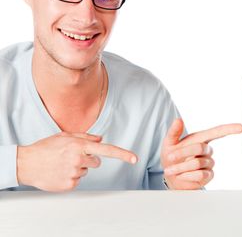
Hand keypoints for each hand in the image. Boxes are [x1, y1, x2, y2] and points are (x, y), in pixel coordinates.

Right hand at [17, 132, 137, 191]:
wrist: (26, 163)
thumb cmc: (46, 148)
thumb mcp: (65, 136)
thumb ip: (85, 137)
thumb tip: (101, 139)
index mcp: (80, 145)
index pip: (107, 150)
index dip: (122, 154)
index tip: (134, 159)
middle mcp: (79, 159)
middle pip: (96, 162)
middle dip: (88, 159)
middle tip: (71, 157)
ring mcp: (74, 173)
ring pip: (86, 171)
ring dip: (77, 168)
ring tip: (62, 164)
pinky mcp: (69, 185)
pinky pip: (78, 180)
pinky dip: (70, 177)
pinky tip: (59, 172)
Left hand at [161, 118, 241, 189]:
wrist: (170, 178)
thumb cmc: (171, 159)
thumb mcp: (168, 143)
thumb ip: (173, 132)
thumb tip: (178, 120)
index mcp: (200, 139)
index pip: (217, 132)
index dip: (229, 129)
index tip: (240, 127)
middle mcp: (206, 150)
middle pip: (200, 147)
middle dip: (182, 153)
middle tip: (170, 157)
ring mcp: (208, 163)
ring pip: (197, 163)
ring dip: (181, 167)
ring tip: (172, 169)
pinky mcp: (208, 176)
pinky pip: (199, 175)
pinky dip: (186, 176)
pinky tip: (182, 176)